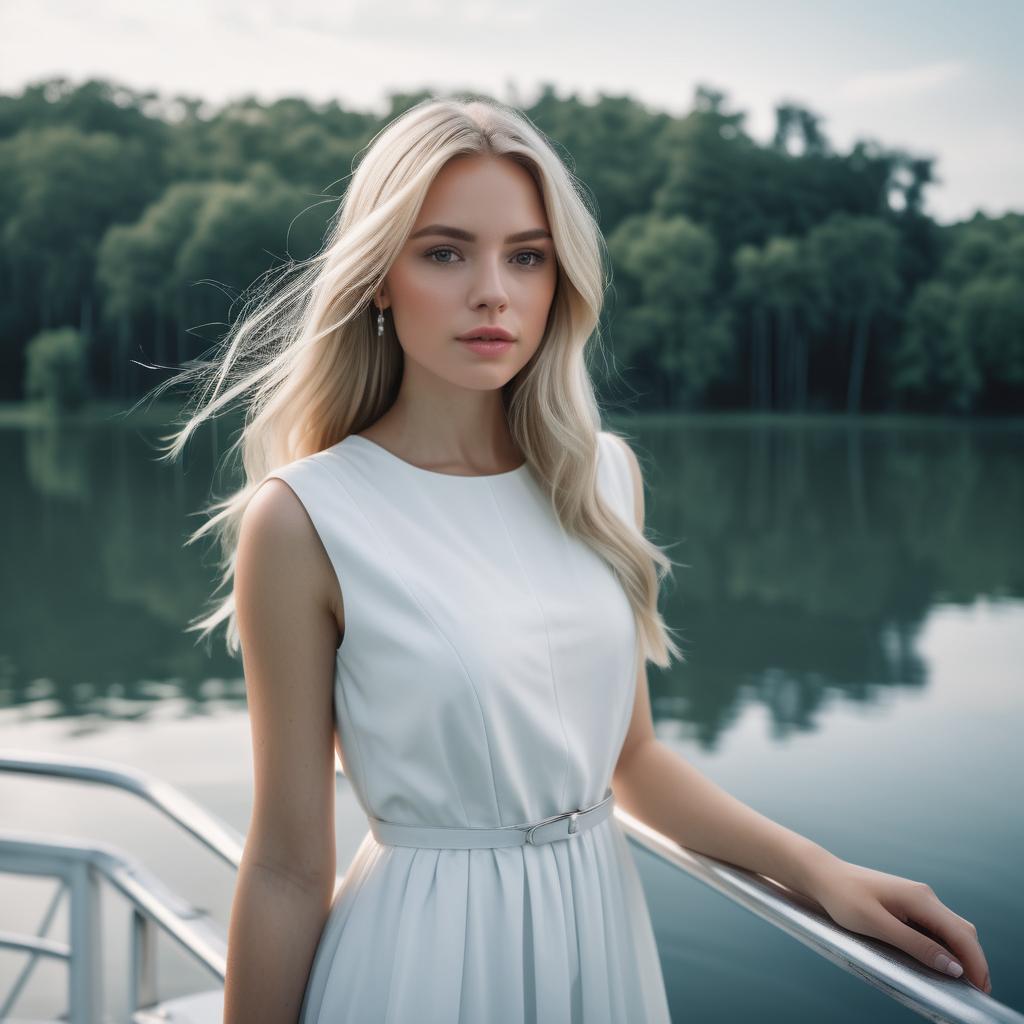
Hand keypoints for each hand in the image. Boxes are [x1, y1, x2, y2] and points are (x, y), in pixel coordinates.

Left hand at [806, 858, 991, 994]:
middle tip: (976, 991)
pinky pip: (935, 926)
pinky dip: (945, 946)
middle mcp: (924, 896)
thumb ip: (915, 945)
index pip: (961, 934)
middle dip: (973, 961)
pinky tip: (940, 961)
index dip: (976, 963)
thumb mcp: (877, 925)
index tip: (981, 989)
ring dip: (960, 954)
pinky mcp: (907, 903)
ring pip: (950, 929)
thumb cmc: (844, 897)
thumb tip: (953, 966)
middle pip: (962, 931)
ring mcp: (917, 898)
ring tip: (962, 981)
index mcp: (920, 898)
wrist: (823, 875)